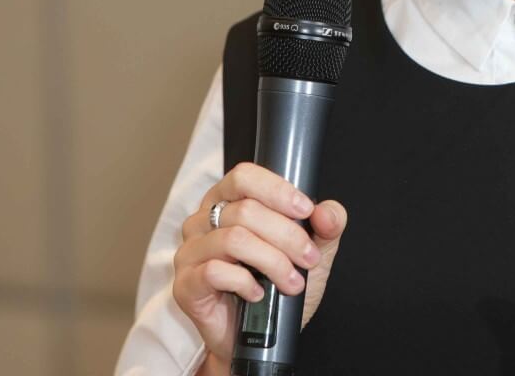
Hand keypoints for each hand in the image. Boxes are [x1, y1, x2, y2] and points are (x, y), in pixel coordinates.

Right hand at [171, 162, 348, 368]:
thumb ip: (325, 228)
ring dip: (272, 261)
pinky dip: (245, 282)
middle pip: (245, 211)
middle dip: (287, 236)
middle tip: (309, 258)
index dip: (277, 190)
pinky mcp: (185, 285)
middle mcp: (203, 222)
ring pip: (233, 239)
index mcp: (227, 202)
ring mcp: (190, 253)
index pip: (244, 176)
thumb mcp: (311, 254)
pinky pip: (214, 271)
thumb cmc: (277, 288)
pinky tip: (259, 293)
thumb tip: (328, 213)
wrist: (260, 339)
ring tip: (292, 281)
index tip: (306, 210)